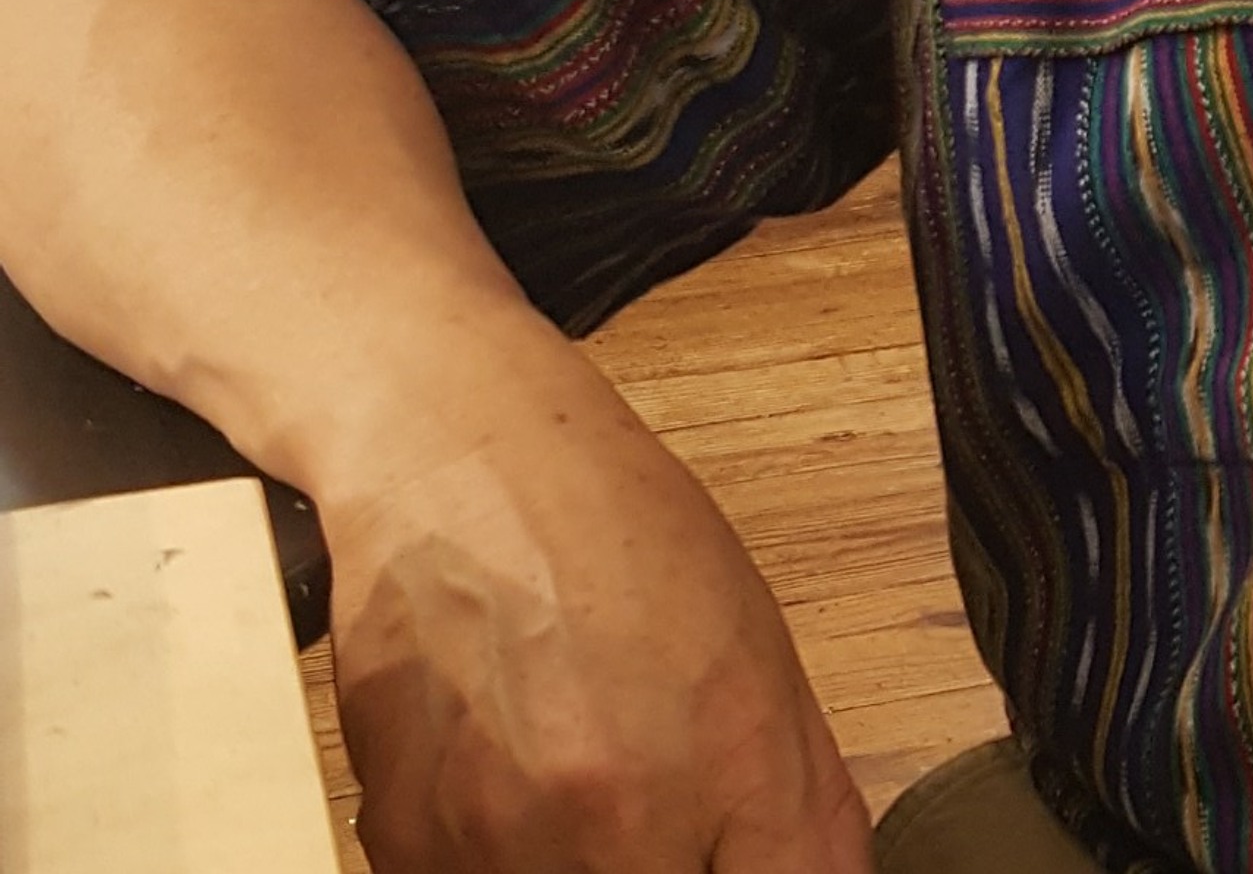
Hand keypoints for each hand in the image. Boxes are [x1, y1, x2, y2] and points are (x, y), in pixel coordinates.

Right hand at [322, 338, 872, 871]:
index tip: (731, 851)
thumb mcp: (761, 655)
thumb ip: (801, 808)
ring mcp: (495, 847)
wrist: (463, 466)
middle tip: (652, 802)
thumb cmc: (619, 533)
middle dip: (667, 862)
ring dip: (579, 864)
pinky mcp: (403, 846)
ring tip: (578, 778)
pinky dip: (494, 858)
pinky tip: (507, 775)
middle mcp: (611, 824)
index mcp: (727, 767)